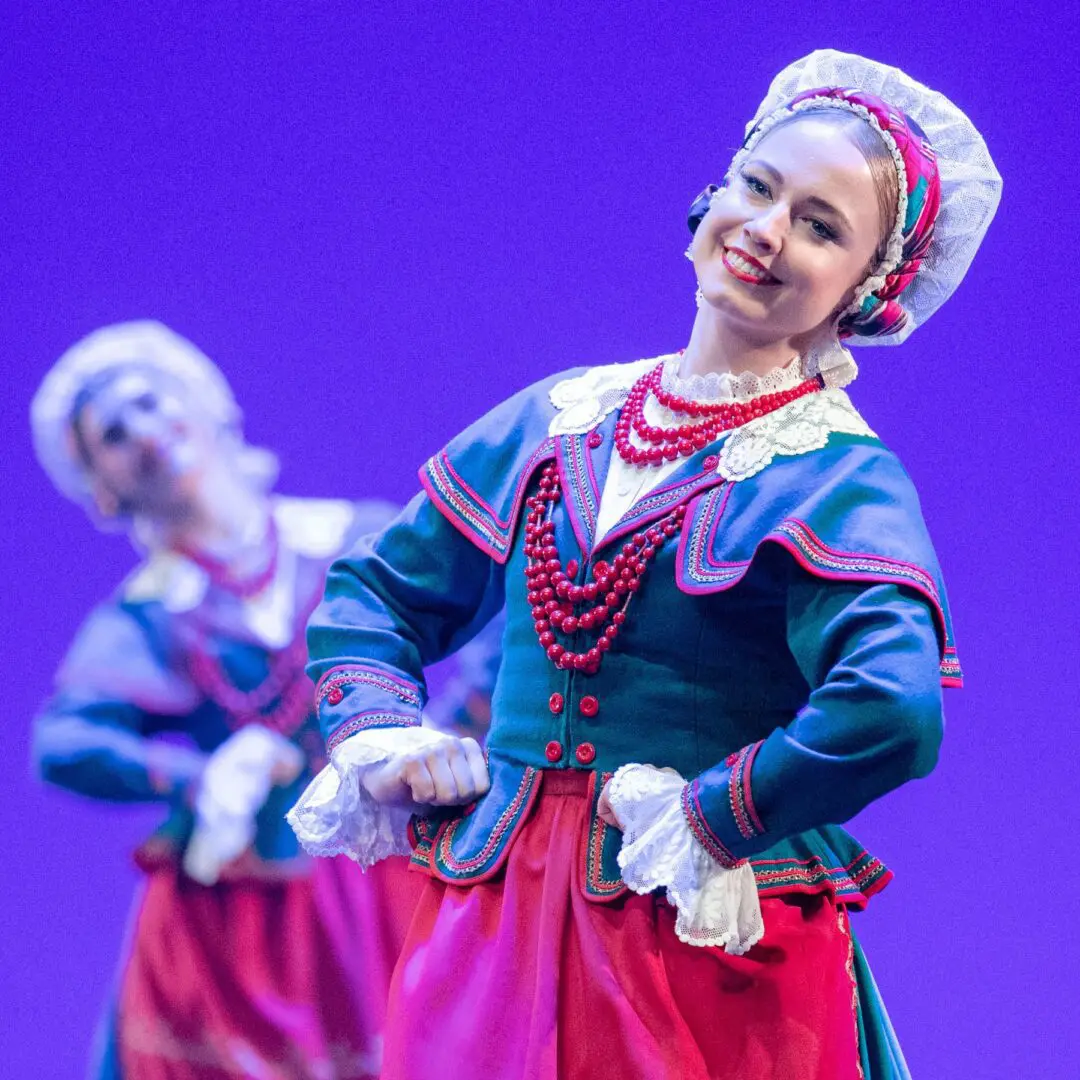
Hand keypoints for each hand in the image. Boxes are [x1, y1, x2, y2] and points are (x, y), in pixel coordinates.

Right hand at [361, 736, 489, 808]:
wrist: (381, 771)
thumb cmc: (421, 781)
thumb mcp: (451, 784)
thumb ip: (470, 790)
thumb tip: (484, 809)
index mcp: (468, 747)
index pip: (482, 786)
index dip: (465, 797)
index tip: (449, 790)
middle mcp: (452, 743)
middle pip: (466, 792)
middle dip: (448, 799)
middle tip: (433, 789)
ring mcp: (432, 748)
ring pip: (448, 794)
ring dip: (432, 798)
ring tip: (422, 786)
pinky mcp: (412, 759)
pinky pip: (427, 793)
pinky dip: (418, 798)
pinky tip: (410, 786)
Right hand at [597, 765, 680, 829]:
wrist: (682, 814)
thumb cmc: (651, 825)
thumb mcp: (631, 834)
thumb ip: (623, 829)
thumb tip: (627, 827)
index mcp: (613, 789)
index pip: (603, 806)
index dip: (612, 820)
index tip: (624, 829)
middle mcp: (627, 774)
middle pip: (620, 793)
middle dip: (626, 807)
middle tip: (637, 822)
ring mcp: (647, 769)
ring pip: (638, 785)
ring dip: (641, 797)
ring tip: (653, 812)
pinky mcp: (664, 771)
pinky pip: (655, 781)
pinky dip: (657, 791)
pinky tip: (665, 803)